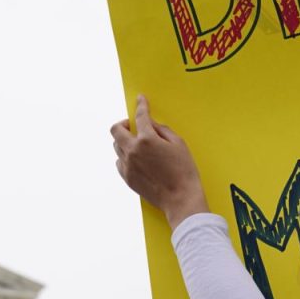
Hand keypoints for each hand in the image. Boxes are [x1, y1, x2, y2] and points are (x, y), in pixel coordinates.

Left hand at [111, 95, 209, 228]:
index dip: (141, 105)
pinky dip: (125, 156)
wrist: (180, 199)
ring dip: (125, 141)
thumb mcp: (179, 144)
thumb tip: (151, 124)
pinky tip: (137, 159)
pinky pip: (119, 162)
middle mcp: (132, 151)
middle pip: (115, 130)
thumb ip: (162, 130)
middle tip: (132, 125)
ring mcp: (128, 165)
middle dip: (123, 123)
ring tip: (138, 144)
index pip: (140, 116)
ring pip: (116, 146)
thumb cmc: (184, 171)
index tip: (140, 99)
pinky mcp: (127, 178)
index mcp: (146, 140)